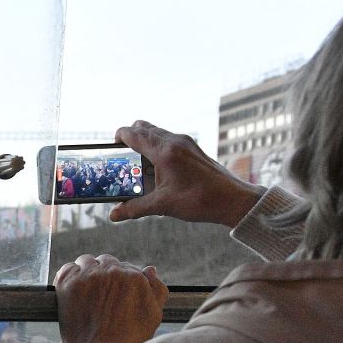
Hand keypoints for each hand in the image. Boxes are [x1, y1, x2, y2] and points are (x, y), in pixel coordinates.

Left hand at [53, 253, 167, 342]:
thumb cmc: (128, 341)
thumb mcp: (153, 316)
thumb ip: (156, 290)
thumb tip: (149, 270)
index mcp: (134, 276)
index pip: (125, 267)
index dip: (119, 282)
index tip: (112, 295)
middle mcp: (112, 271)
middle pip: (106, 262)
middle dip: (104, 275)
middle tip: (99, 296)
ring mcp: (88, 275)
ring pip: (87, 261)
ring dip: (86, 272)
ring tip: (85, 292)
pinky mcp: (68, 282)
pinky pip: (67, 268)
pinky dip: (69, 277)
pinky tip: (72, 292)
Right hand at [110, 121, 262, 228]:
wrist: (233, 199)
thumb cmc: (199, 201)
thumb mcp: (163, 206)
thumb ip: (135, 208)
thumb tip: (113, 215)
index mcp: (165, 152)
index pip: (134, 134)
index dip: (119, 137)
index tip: (110, 145)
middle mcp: (175, 141)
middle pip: (144, 128)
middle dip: (130, 138)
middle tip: (121, 156)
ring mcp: (185, 142)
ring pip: (157, 132)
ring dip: (144, 142)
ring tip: (137, 164)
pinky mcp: (192, 148)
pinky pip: (168, 139)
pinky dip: (157, 147)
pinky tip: (156, 168)